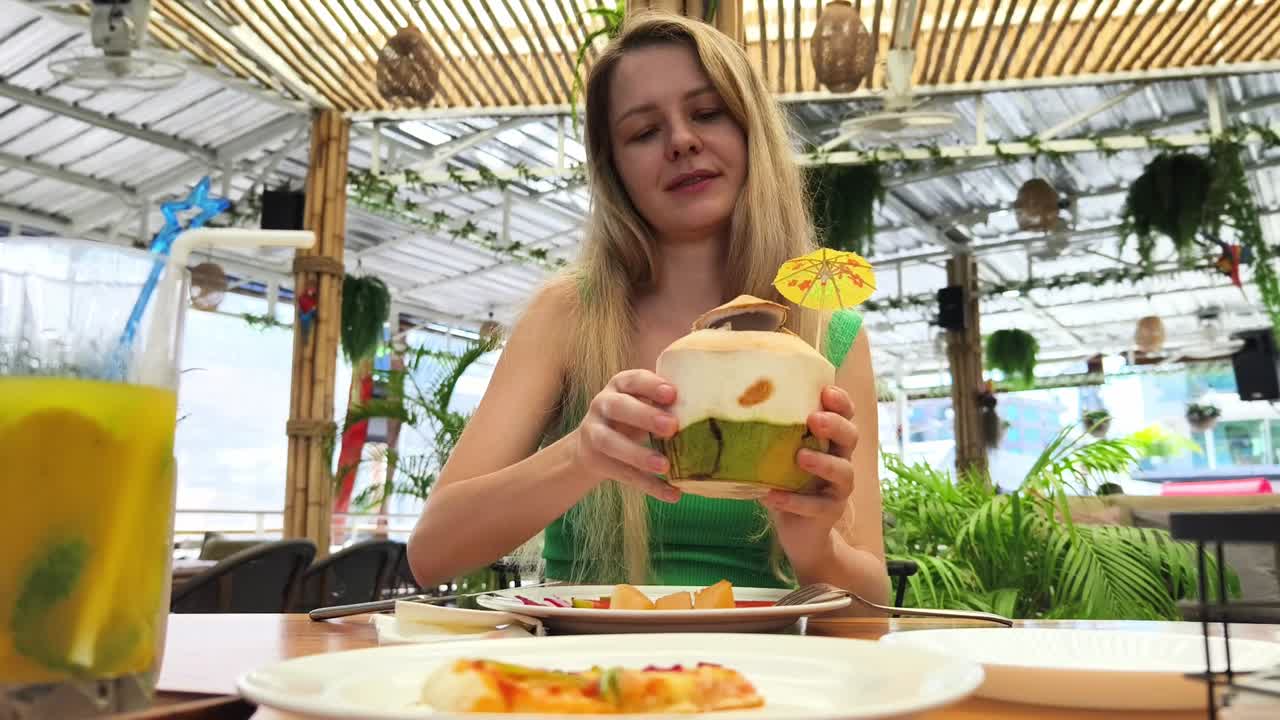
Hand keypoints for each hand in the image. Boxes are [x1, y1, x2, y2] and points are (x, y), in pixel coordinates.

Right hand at [570, 369, 682, 502]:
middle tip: (672, 426)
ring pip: (611, 443)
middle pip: (619, 407)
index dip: (651, 386)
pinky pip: (623, 474)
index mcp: (620, 385)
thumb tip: (716, 410)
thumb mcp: (643, 402)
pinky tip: (673, 494)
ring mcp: (594, 433)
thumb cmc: (633, 416)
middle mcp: (603, 404)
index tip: (672, 394)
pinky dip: (649, 486)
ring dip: (639, 454)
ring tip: (665, 466)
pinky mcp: (596, 461)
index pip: (633, 380)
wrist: (591, 446)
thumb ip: (667, 403)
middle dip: (645, 416)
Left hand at [760, 385, 858, 573]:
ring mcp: (838, 489)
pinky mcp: (830, 512)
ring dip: (823, 462)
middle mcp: (840, 460)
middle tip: (814, 419)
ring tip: (800, 456)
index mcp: (829, 442)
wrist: (800, 533)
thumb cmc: (786, 485)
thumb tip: (732, 410)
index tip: (827, 391)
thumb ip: (768, 438)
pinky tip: (772, 496)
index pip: (844, 415)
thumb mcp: (778, 458)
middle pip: (850, 437)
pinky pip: (817, 506)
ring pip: (843, 471)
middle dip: (835, 425)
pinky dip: (794, 501)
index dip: (841, 402)